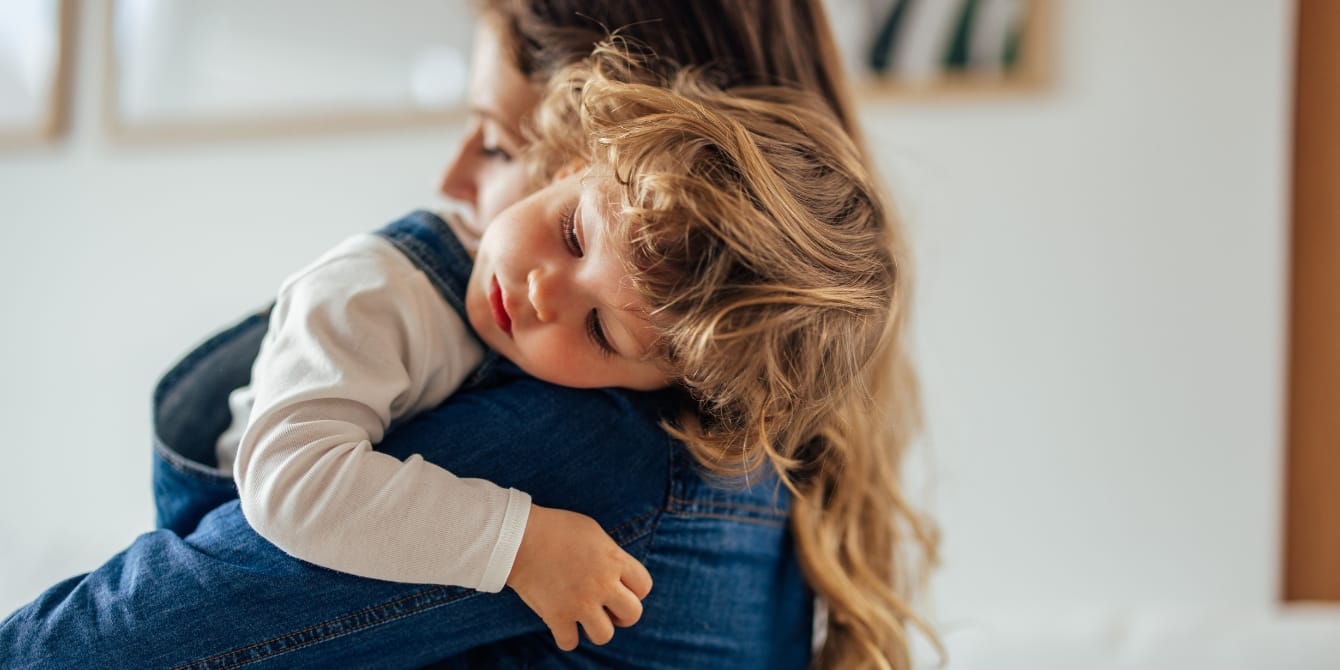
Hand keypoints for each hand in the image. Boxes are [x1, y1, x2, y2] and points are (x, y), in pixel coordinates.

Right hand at [505, 504, 652, 650]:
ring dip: (597, 629)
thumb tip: (617, 571)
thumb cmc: (556, 528)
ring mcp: (581, 603)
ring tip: (585, 618)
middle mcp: (603, 584)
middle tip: (607, 609)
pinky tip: (562, 625)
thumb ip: (611, 554)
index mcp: (615, 560)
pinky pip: (570, 642)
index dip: (635, 590)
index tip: (620, 588)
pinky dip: (566, 637)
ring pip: (605, 635)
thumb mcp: (594, 532)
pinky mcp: (557, 616)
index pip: (644, 586)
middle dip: (623, 615)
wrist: (519, 537)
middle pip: (633, 614)